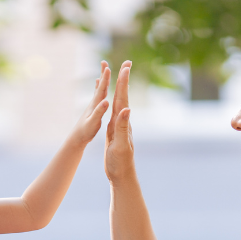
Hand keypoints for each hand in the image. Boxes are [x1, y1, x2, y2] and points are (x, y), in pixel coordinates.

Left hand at [67, 62, 110, 146]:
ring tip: (104, 69)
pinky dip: (99, 87)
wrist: (77, 138)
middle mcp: (94, 102)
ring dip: (102, 78)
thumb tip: (106, 101)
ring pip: (99, 88)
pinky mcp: (93, 107)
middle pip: (100, 85)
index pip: (101, 89)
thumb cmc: (86, 132)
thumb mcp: (94, 123)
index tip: (107, 67)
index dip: (105, 79)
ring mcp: (93, 104)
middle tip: (105, 62)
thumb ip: (99, 112)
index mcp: (95, 105)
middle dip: (103, 74)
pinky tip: (98, 83)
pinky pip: (98, 94)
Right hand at [104, 61, 134, 184]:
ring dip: (120, 88)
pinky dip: (113, 103)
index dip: (124, 82)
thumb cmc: (120, 162)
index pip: (123, 99)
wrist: (121, 176)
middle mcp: (122, 122)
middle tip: (127, 63)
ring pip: (119, 103)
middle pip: (123, 96)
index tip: (126, 66)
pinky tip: (113, 102)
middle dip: (124, 80)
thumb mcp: (120, 145)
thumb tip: (126, 109)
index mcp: (122, 122)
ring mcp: (118, 126)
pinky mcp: (114, 132)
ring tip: (121, 76)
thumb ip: (122, 127)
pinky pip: (114, 112)